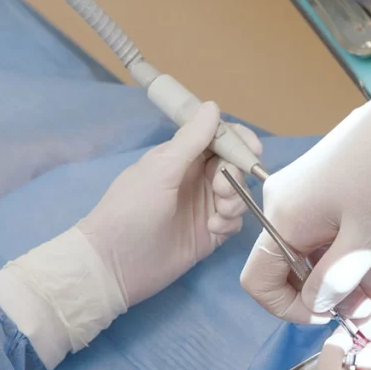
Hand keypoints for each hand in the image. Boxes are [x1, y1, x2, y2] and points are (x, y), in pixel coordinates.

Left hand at [79, 101, 261, 306]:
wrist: (117, 263)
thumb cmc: (132, 209)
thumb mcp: (161, 169)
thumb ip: (191, 140)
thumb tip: (213, 106)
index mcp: (180, 158)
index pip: (217, 139)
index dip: (237, 141)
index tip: (253, 149)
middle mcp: (194, 180)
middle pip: (233, 166)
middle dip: (235, 174)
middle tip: (220, 189)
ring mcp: (203, 207)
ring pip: (238, 194)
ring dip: (235, 200)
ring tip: (218, 213)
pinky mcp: (210, 234)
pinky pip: (234, 221)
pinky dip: (230, 222)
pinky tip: (212, 230)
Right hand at [239, 60, 370, 333]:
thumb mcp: (365, 240)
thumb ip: (335, 281)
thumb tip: (314, 307)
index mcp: (281, 218)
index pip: (258, 280)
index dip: (287, 308)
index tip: (326, 317)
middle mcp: (282, 207)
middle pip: (288, 270)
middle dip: (324, 298)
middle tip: (367, 316)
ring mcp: (303, 197)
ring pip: (312, 256)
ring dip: (341, 283)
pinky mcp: (324, 191)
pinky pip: (325, 237)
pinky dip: (346, 259)